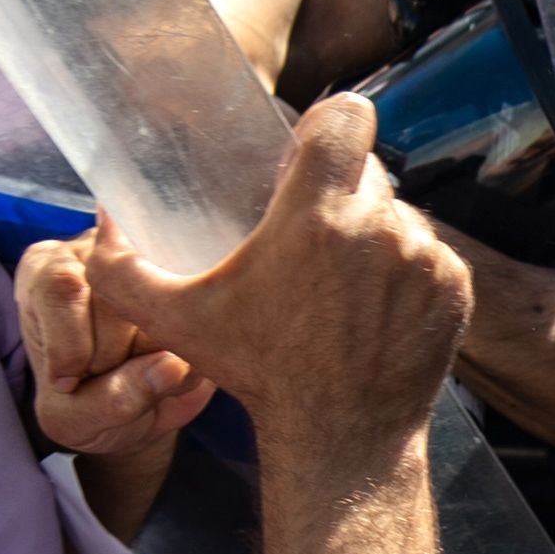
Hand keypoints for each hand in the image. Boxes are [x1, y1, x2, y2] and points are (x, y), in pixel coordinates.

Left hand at [15, 237, 214, 467]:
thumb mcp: (73, 419)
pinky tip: (173, 367)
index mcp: (45, 275)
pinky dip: (192, 358)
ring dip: (157, 358)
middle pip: (117, 298)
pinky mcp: (197, 286)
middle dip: (116, 357)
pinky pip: (204, 319)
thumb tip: (171, 366)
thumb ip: (108, 400)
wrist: (132, 418)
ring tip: (140, 371)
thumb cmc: (84, 406)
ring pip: (165, 308)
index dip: (72, 344)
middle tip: (109, 377)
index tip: (69, 383)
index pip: (61, 287)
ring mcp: (154, 264)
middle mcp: (98, 255)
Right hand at [79, 97, 469, 470]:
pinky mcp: (453, 287)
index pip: (347, 115)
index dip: (327, 128)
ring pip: (398, 214)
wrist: (340, 438)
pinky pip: (429, 253)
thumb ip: (123, 271)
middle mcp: (379, 226)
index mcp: (317, 215)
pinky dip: (405, 273)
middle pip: (367, 169)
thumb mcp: (177, 322)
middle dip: (339, 194)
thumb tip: (100, 226)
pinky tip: (373, 311)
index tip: (306, 160)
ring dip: (373, 237)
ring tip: (341, 288)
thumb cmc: (259, 374)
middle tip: (311, 243)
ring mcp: (424, 257)